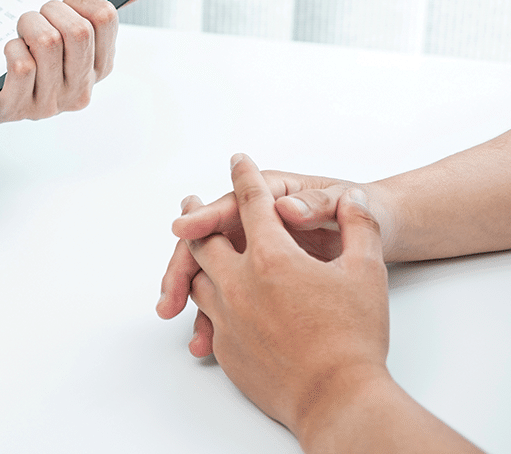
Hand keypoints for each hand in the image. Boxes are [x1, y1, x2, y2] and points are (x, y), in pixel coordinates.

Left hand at [0, 0, 141, 124]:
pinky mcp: (18, 107)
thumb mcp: (67, 40)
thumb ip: (99, 16)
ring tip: (21, 30)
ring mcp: (50, 102)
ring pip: (48, 44)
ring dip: (28, 24)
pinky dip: (12, 48)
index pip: (106, 18)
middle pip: (79, 31)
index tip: (64, 1)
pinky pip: (22, 65)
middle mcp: (79, 88)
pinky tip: (10, 52)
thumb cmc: (32, 61)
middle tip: (37, 14)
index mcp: (99, 66)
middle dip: (51, 10)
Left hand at [185, 154, 390, 439]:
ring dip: (193, 259)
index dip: (245, 177)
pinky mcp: (225, 346)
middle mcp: (238, 282)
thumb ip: (359, 227)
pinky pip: (206, 316)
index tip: (237, 161)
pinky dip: (204, 301)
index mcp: (272, 256)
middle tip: (190, 203)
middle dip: (197, 215)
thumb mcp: (368, 271)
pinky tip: (206, 299)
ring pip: (197, 277)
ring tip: (191, 247)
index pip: (251, 203)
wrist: (337, 396)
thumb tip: (354, 200)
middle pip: (204, 239)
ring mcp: (227, 316)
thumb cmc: (356, 335)